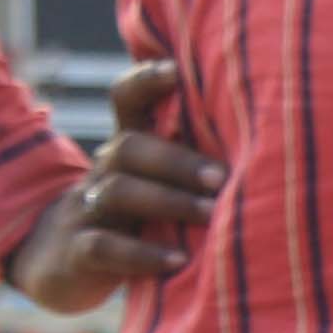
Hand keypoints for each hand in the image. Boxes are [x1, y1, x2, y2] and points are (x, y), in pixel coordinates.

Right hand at [4, 57, 220, 311]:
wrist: (61, 262)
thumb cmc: (135, 218)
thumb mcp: (157, 184)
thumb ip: (195, 160)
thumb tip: (271, 142)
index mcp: (127, 148)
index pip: (125, 101)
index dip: (146, 81)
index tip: (177, 70)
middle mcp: (104, 171)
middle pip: (129, 147)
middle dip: (177, 160)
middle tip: (222, 178)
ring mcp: (87, 210)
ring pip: (118, 192)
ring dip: (169, 201)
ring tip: (213, 216)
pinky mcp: (78, 252)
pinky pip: (104, 247)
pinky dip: (142, 253)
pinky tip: (178, 260)